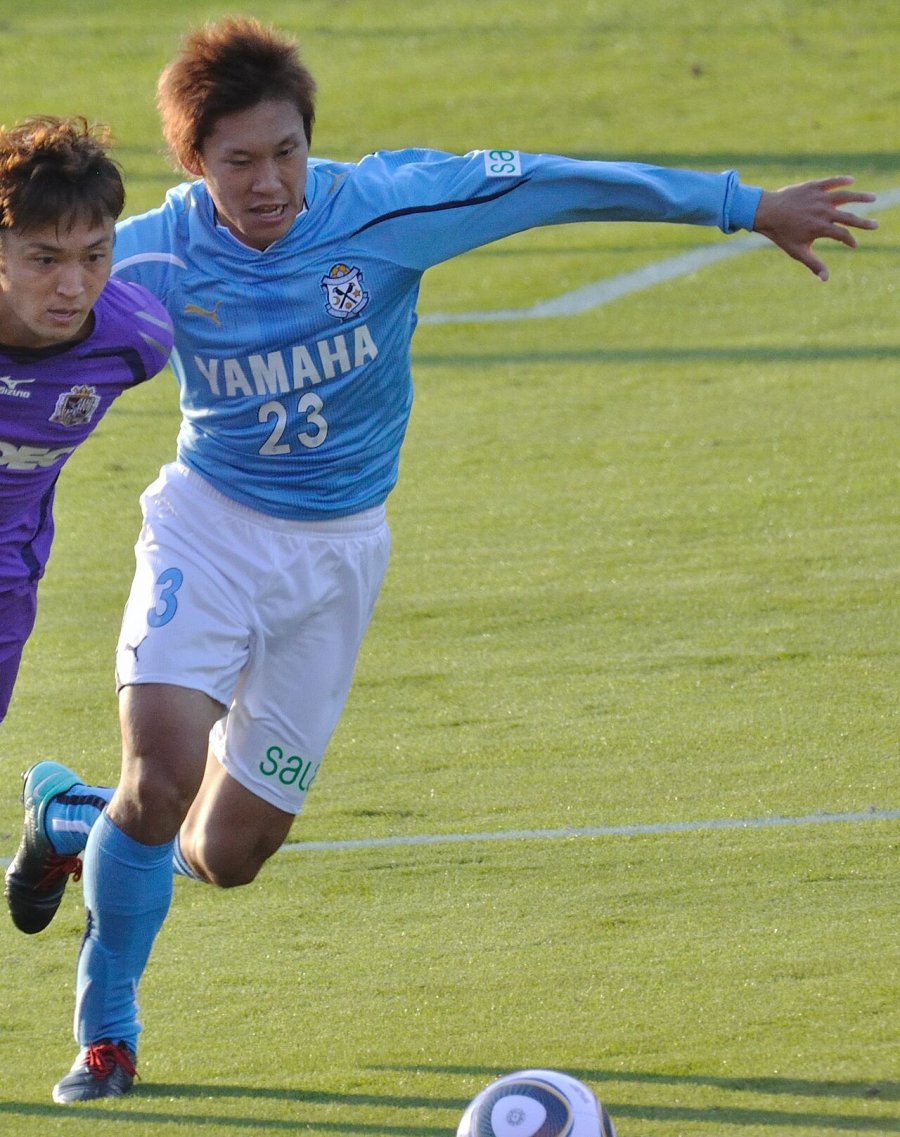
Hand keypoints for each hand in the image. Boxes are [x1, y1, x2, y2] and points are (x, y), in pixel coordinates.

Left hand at [752, 176, 877, 280]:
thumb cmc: (781, 234)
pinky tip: (852, 180)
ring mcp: (819, 198)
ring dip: (860, 197)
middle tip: (876, 225)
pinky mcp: (813, 186)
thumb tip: (826, 280)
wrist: (766, 212)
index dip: (850, 241)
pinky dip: (842, 180)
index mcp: (820, 228)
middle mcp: (823, 212)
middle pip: (849, 218)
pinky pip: (831, 181)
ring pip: (845, 196)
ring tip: (872, 198)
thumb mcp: (798, 252)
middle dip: (864, 223)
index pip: (843, 236)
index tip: (854, 245)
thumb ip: (814, 264)